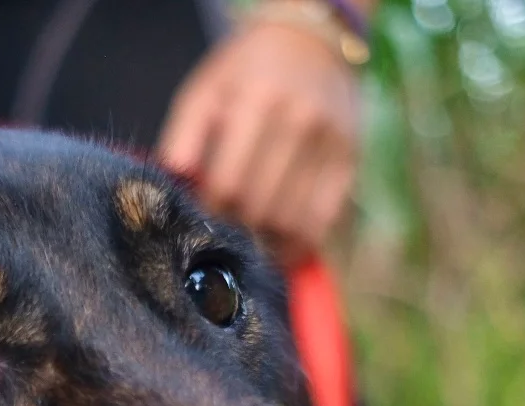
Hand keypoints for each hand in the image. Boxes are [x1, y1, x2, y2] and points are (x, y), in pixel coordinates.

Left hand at [159, 16, 362, 261]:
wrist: (311, 42)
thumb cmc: (246, 71)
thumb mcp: (205, 89)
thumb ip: (183, 135)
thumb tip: (172, 182)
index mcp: (258, 101)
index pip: (229, 183)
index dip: (211, 211)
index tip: (202, 218)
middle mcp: (300, 120)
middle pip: (261, 206)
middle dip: (236, 228)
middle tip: (224, 233)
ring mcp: (331, 141)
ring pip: (293, 220)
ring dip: (267, 242)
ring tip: (249, 242)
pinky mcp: (351, 157)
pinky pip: (325, 217)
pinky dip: (301, 240)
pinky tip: (282, 245)